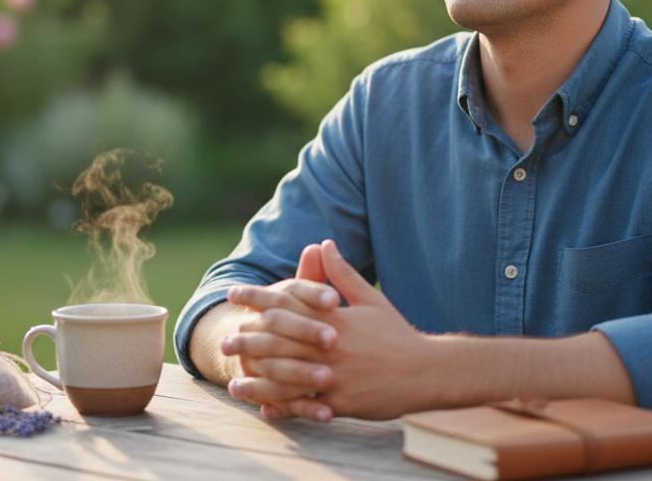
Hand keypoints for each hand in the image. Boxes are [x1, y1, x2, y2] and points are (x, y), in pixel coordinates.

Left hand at [228, 239, 431, 421]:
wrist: (427, 371)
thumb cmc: (396, 334)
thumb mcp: (370, 299)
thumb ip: (342, 273)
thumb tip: (323, 243)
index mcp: (334, 318)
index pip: (288, 302)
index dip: (258, 297)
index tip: (234, 293)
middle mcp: (330, 345)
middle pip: (280, 340)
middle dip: (249, 340)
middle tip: (225, 341)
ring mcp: (335, 375)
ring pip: (287, 377)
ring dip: (259, 379)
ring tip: (235, 381)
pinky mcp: (341, 402)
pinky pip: (305, 405)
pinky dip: (284, 407)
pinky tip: (265, 408)